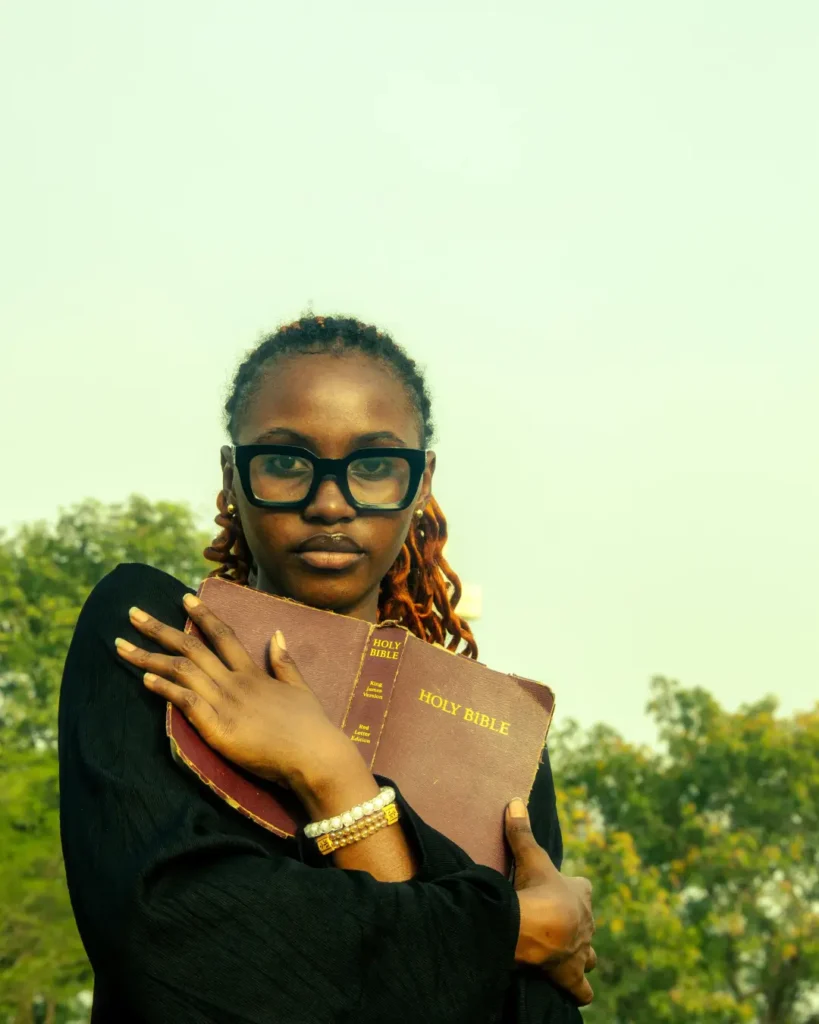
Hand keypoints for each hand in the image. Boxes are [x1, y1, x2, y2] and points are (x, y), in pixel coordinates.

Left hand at [115, 594, 358, 791]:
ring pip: (181, 671)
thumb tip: (277, 634)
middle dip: (159, 629)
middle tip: (132, 613)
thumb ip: (285, 662)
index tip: (183, 598)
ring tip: (120, 645)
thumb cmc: (310, 727)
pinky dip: (164, 689)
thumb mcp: (300, 688)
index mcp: (253, 672)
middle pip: (191, 647)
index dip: (202, 615)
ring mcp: (225, 703)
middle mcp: (235, 682)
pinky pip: (186, 701)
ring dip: (148, 657)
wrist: (315, 755)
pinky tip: (144, 681)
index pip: (222, 635)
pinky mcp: (218, 727)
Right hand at [506, 799, 595, 1005]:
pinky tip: (571, 991)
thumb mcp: (530, 857)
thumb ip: (521, 830)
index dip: (576, 889)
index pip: (585, 889)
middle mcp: (586, 924)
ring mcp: (581, 953)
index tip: (562, 888)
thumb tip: (515, 800)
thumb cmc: (537, 890)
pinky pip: (583, 992)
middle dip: (577, 925)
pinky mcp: (572, 977)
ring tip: (566, 956)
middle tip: (557, 925)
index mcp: (579, 895)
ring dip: (581, 957)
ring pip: (590, 958)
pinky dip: (578, 991)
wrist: (538, 929)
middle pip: (588, 924)